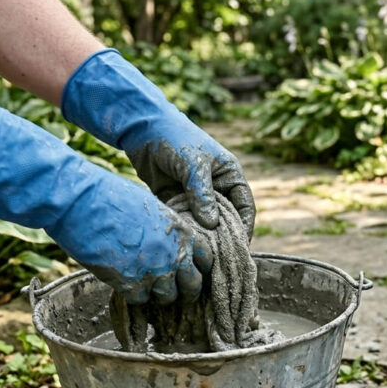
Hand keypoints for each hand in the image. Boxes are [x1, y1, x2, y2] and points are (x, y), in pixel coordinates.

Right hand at [0, 105, 210, 303]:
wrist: (80, 201)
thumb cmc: (110, 196)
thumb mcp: (150, 208)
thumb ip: (165, 230)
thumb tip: (165, 245)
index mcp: (182, 231)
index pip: (206, 259)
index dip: (197, 267)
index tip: (189, 271)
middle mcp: (175, 254)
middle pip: (192, 285)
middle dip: (185, 290)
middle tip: (173, 291)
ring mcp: (155, 272)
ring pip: (167, 298)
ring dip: (157, 295)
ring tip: (145, 287)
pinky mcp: (131, 285)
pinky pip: (140, 301)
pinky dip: (133, 296)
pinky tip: (124, 284)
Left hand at [61, 49, 254, 237]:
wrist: (142, 129)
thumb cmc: (175, 139)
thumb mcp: (193, 165)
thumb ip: (203, 195)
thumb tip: (212, 225)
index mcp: (229, 175)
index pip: (244, 206)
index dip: (244, 227)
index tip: (240, 248)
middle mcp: (216, 187)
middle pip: (226, 219)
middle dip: (223, 238)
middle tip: (218, 258)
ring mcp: (196, 196)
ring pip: (204, 223)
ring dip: (203, 237)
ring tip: (200, 254)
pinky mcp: (176, 201)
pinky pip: (186, 221)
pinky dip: (186, 231)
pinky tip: (182, 244)